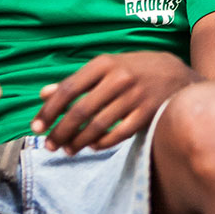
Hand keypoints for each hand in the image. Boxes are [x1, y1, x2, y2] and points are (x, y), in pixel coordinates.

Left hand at [32, 52, 195, 154]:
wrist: (178, 74)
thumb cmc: (136, 70)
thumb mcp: (108, 67)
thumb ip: (77, 80)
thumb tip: (44, 94)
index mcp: (105, 63)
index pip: (69, 89)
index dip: (49, 110)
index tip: (36, 126)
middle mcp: (119, 78)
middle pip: (81, 111)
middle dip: (60, 132)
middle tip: (49, 145)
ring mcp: (135, 96)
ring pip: (98, 126)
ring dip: (79, 142)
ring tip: (68, 149)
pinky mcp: (148, 113)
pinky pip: (118, 134)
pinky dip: (102, 143)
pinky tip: (93, 146)